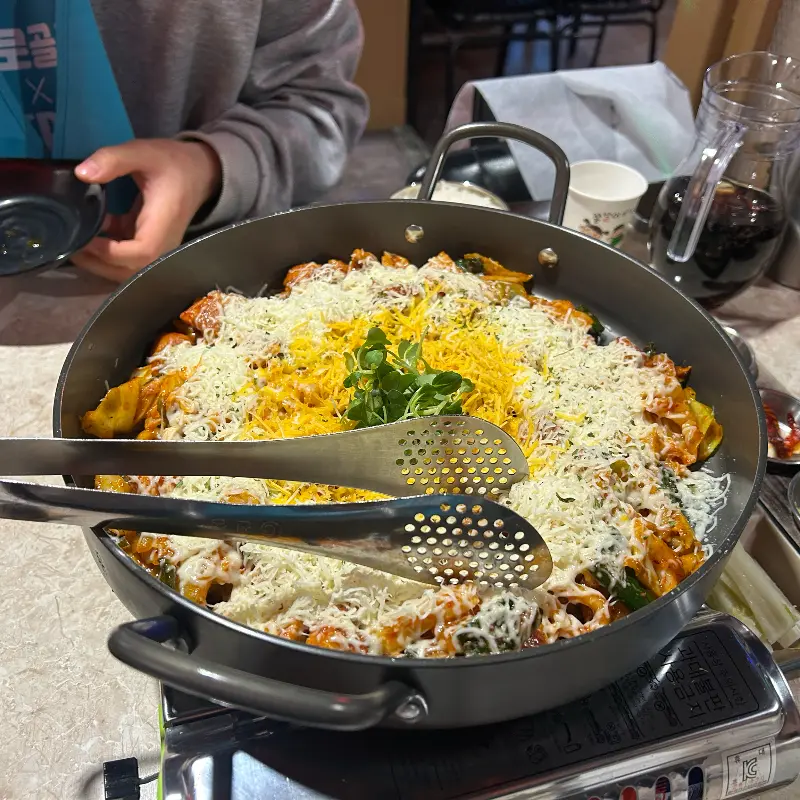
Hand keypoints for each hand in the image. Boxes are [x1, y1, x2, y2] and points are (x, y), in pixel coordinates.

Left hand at [72, 139, 221, 281]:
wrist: (199, 172)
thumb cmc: (173, 163)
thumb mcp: (143, 152)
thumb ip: (113, 159)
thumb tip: (81, 174)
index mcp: (162, 226)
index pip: (138, 254)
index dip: (109, 253)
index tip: (84, 238)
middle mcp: (162, 245)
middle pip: (130, 271)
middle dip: (97, 263)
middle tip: (69, 245)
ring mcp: (156, 248)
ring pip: (126, 270)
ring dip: (99, 261)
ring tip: (75, 242)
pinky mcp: (148, 244)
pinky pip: (126, 258)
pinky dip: (106, 251)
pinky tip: (91, 231)